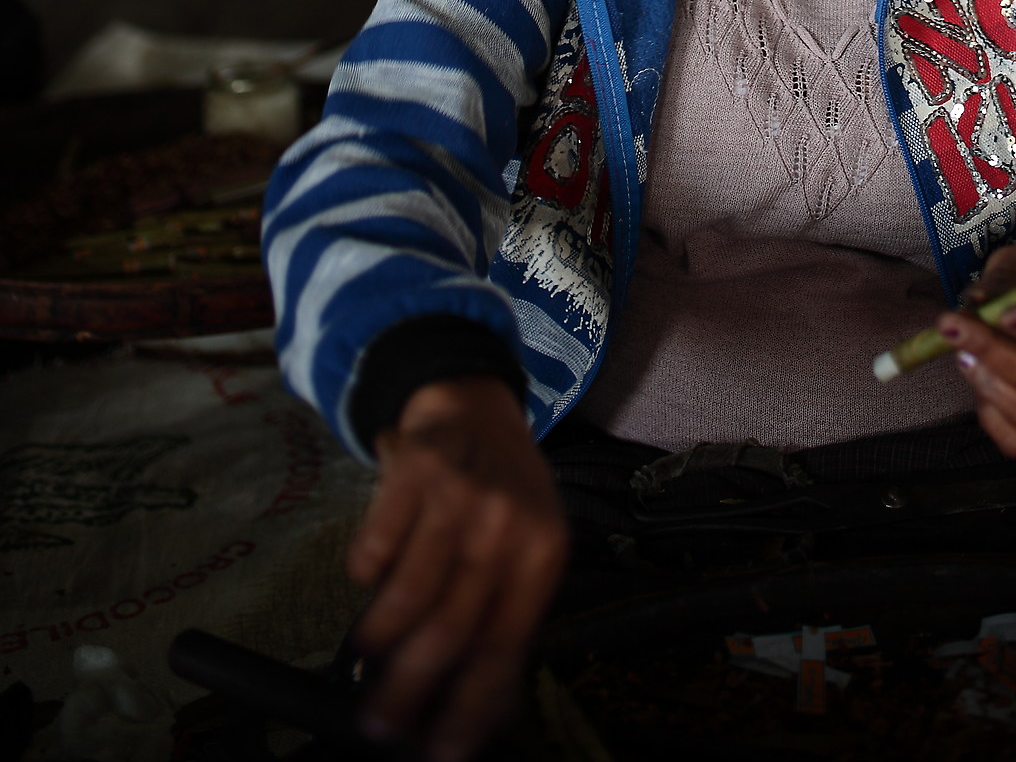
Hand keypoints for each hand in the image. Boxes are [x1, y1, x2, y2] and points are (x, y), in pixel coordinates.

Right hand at [348, 375, 567, 761]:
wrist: (473, 397)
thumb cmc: (502, 486)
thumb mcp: (525, 543)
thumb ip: (503, 615)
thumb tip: (477, 713)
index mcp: (542, 553)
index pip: (504, 649)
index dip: (467, 709)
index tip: (439, 752)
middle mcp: (506, 525)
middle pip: (450, 630)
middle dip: (408, 690)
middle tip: (379, 724)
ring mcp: (459, 496)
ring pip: (408, 596)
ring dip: (378, 640)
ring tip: (366, 656)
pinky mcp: (413, 471)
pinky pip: (374, 549)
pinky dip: (365, 575)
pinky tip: (368, 577)